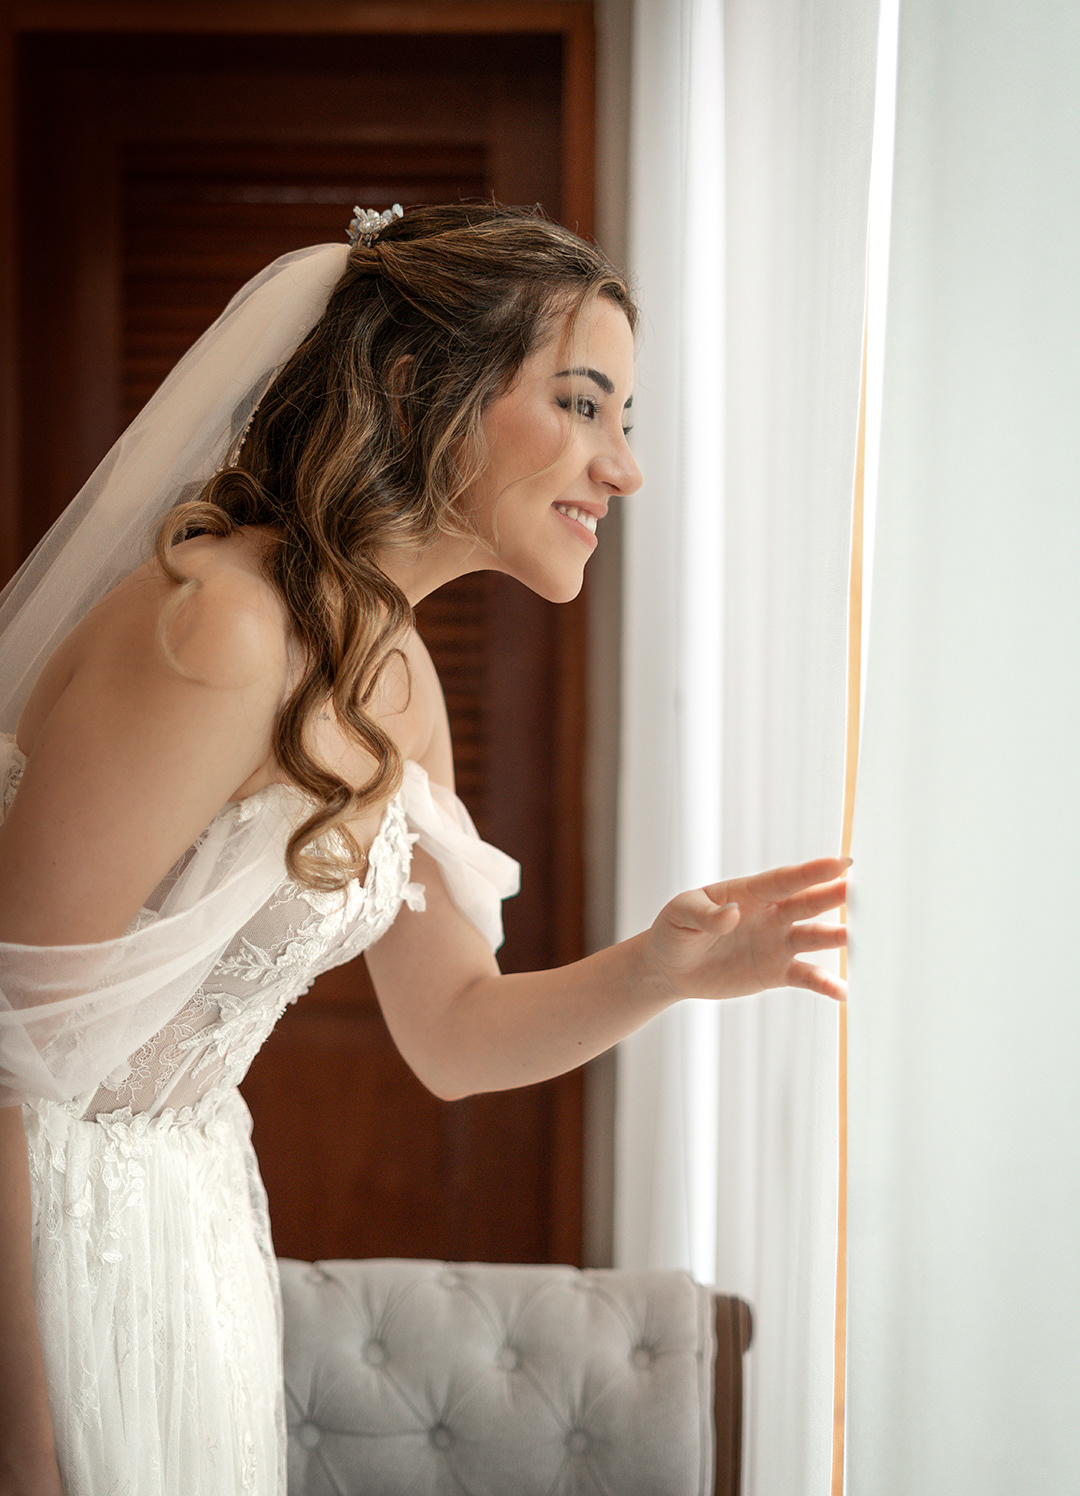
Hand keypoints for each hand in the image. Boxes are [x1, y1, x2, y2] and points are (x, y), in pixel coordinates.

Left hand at [644, 857, 849, 1002]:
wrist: (670, 968)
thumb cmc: (674, 931)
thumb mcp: (679, 915)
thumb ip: (705, 915)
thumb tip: (732, 914)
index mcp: (749, 893)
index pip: (785, 880)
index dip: (812, 872)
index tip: (842, 863)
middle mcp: (771, 915)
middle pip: (810, 903)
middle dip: (838, 896)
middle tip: (867, 890)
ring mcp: (777, 943)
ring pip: (816, 938)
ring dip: (839, 938)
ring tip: (864, 939)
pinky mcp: (776, 972)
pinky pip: (806, 977)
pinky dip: (826, 984)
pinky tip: (845, 992)